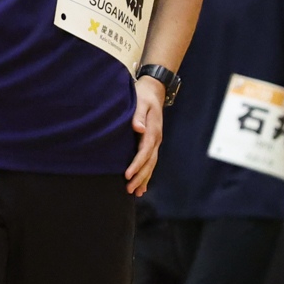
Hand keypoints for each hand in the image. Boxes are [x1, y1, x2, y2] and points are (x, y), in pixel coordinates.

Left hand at [125, 76, 166, 195]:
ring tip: (136, 193)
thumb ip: (138, 115)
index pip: (144, 152)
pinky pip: (150, 161)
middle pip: (149, 163)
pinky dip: (146, 174)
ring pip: (151, 164)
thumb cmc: (143, 96)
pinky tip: (142, 185)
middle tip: (129, 190)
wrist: (154, 91)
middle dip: (140, 177)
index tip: (127, 175)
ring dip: (144, 179)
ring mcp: (155, 142)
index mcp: (153, 132)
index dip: (136, 165)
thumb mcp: (140, 102)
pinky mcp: (152, 143)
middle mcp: (156, 139)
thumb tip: (138, 128)